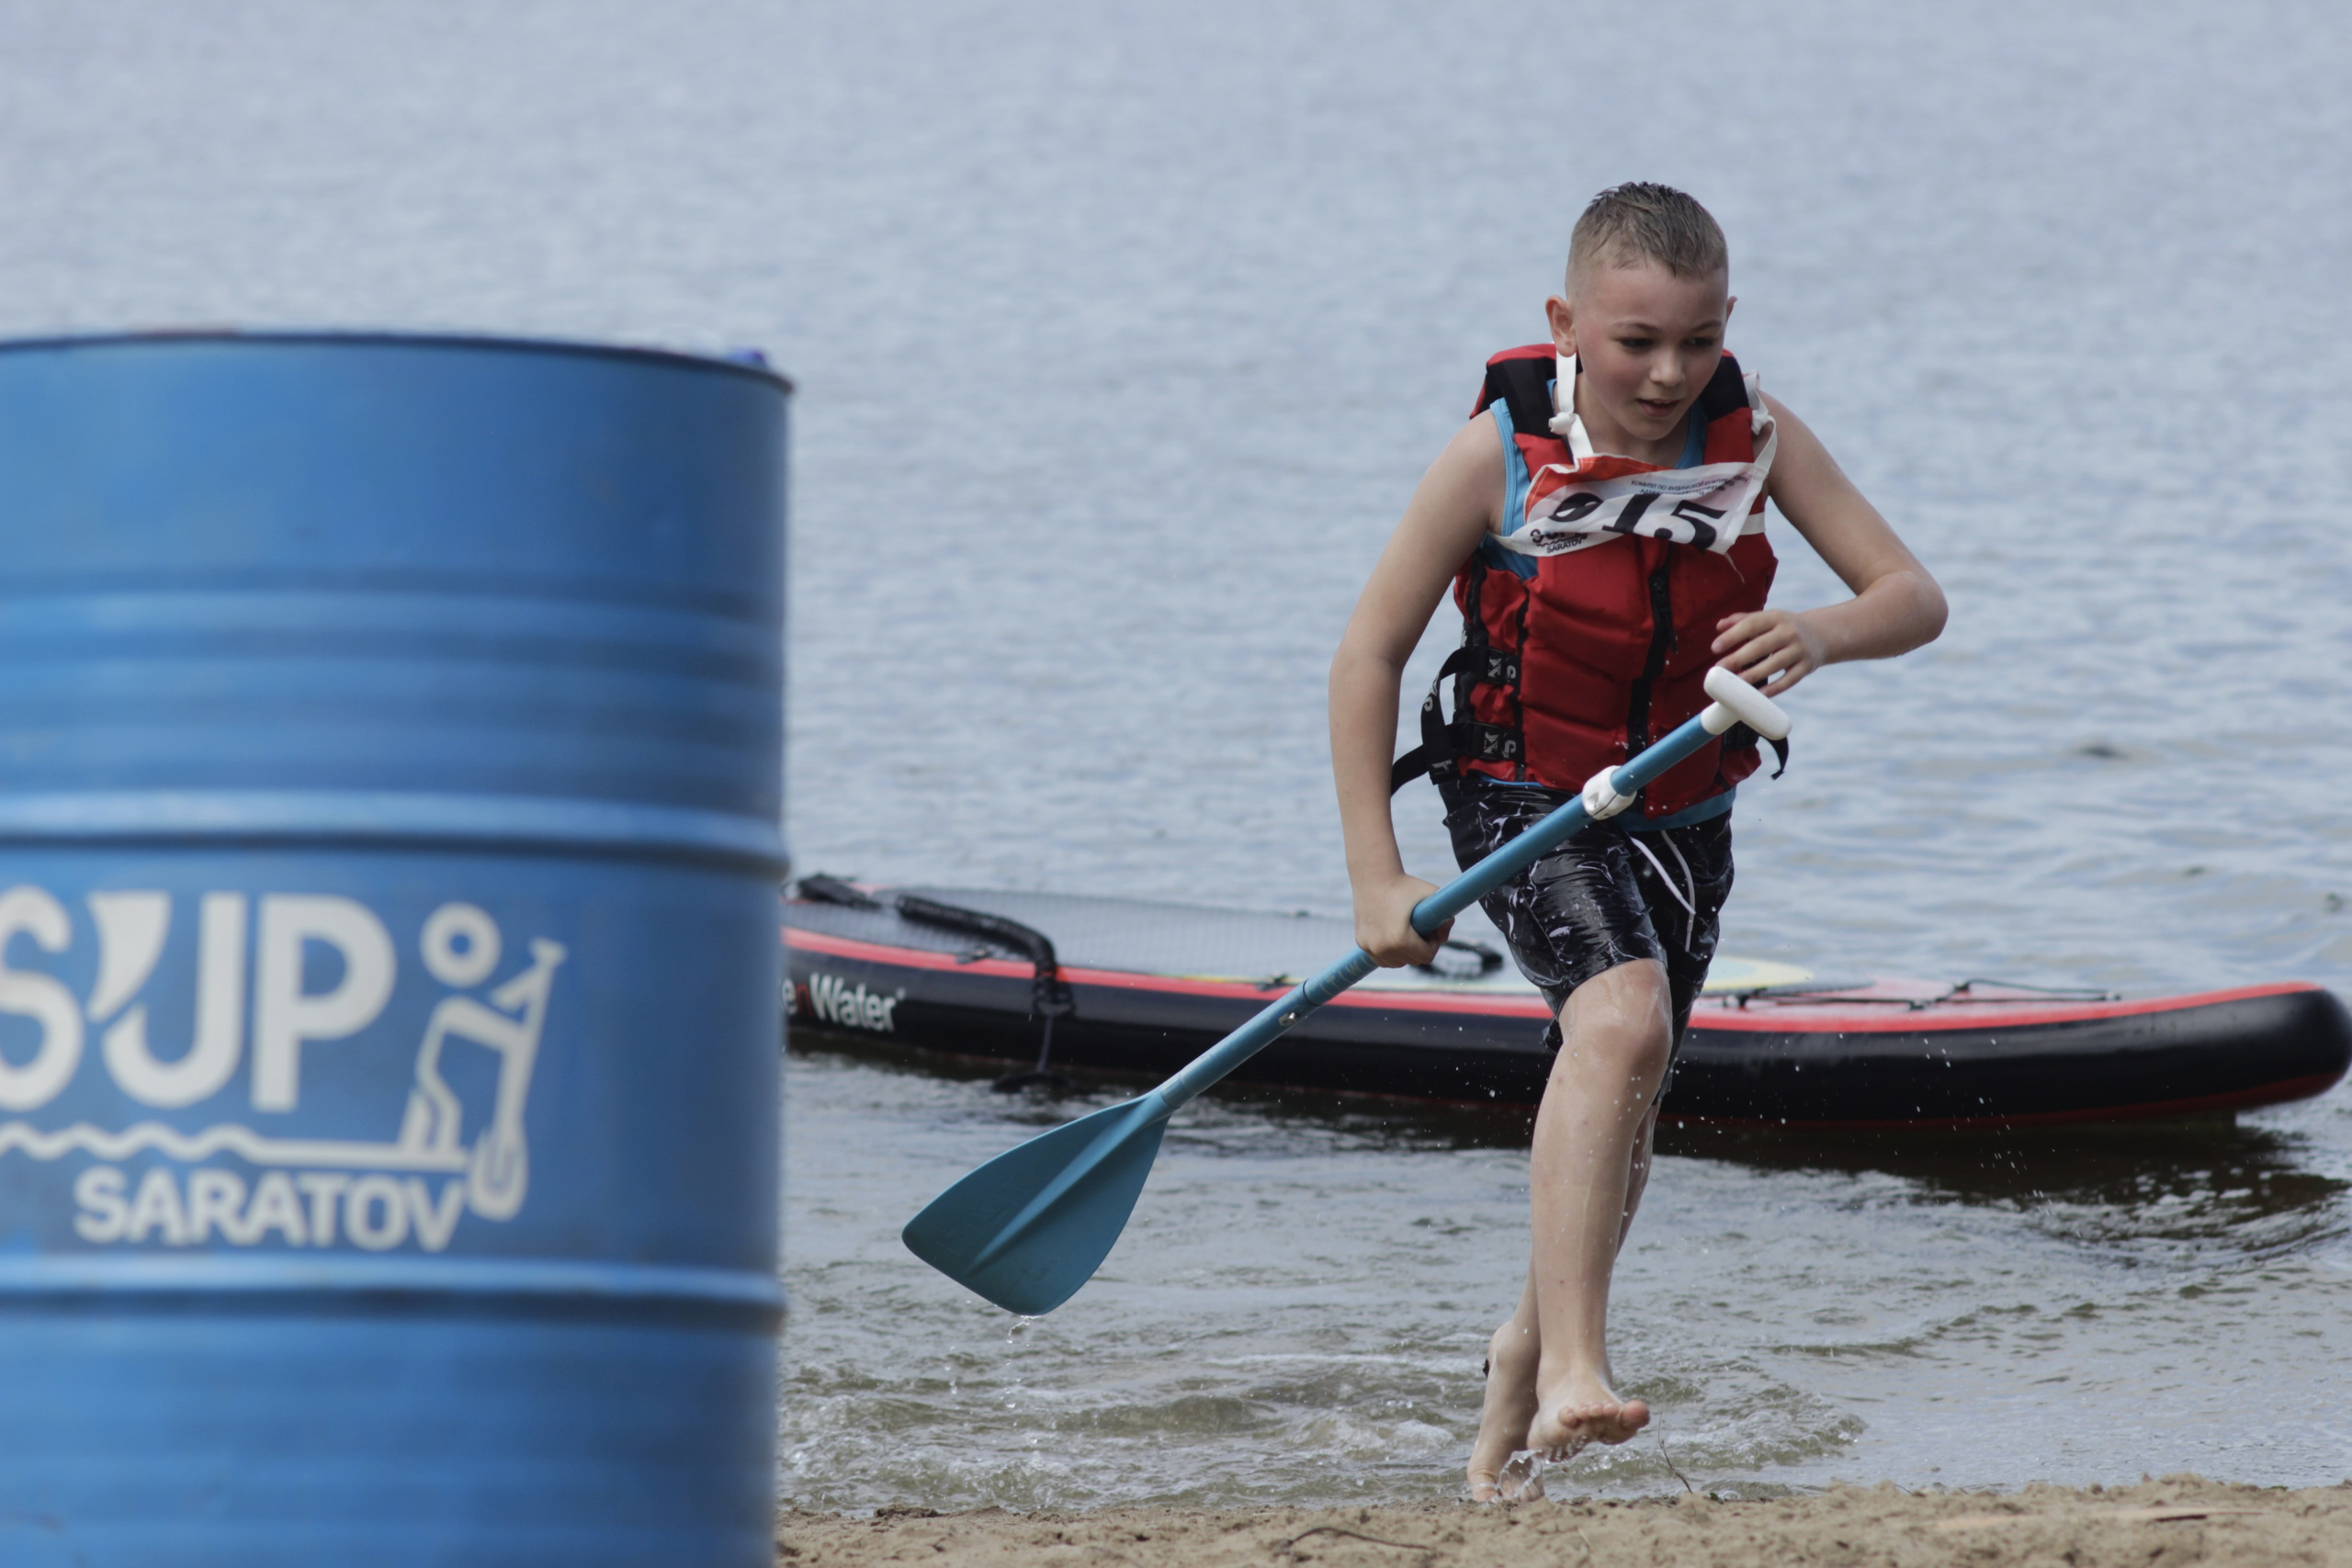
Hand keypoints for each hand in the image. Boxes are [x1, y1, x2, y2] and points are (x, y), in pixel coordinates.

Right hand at [1352, 872, 1450, 967]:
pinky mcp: (1361, 943)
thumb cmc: (1405, 885)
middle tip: (1419, 930)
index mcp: (1400, 940)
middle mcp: (1382, 947)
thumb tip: (1443, 940)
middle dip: (1419, 948)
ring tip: (1407, 933)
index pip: (1426, 957)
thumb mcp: (1432, 896)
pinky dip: (1390, 953)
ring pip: (1396, 963)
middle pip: (1412, 961)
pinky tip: (1394, 937)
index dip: (1433, 944)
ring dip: (1405, 954)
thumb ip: (1446, 919)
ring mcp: (1369, 947)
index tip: (1430, 931)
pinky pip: (1382, 959)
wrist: (1374, 876)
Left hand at [1711, 609, 1826, 697]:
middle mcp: (1789, 632)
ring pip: (1774, 664)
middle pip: (1761, 646)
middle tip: (1720, 668)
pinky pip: (1789, 680)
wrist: (1821, 634)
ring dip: (1754, 674)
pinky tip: (1759, 695)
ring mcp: (1800, 650)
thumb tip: (1719, 626)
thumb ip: (1742, 620)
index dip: (1732, 636)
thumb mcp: (1768, 618)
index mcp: (1776, 617)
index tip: (1714, 647)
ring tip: (1736, 682)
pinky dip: (1774, 688)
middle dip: (1739, 658)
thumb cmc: (1784, 628)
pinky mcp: (1807, 666)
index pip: (1751, 624)